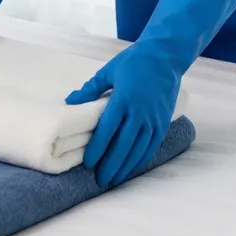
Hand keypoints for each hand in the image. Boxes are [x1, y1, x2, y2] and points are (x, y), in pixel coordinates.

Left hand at [65, 39, 182, 188]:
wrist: (165, 56)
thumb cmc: (134, 61)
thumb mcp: (109, 70)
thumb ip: (91, 89)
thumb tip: (70, 102)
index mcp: (123, 98)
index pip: (107, 129)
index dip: (97, 148)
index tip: (88, 162)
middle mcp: (139, 111)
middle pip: (123, 145)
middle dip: (111, 165)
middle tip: (100, 180)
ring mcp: (153, 118)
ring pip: (138, 149)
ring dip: (126, 167)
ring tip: (114, 179)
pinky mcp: (163, 122)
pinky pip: (152, 146)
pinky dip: (141, 159)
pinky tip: (132, 168)